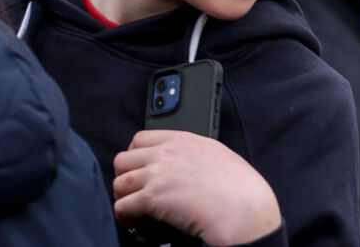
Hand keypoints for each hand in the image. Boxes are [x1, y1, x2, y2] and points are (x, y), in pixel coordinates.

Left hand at [112, 130, 281, 245]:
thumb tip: (183, 166)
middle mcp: (167, 153)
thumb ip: (194, 153)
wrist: (241, 207)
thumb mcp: (218, 154)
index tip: (140, 168)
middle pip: (123, 159)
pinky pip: (121, 206)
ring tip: (133, 209)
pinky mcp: (152, 198)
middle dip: (126, 176)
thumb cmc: (239, 186)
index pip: (140, 138)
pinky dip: (124, 216)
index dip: (136, 155)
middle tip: (135, 190)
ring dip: (123, 197)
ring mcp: (157, 174)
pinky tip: (135, 222)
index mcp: (184, 140)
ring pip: (119, 182)